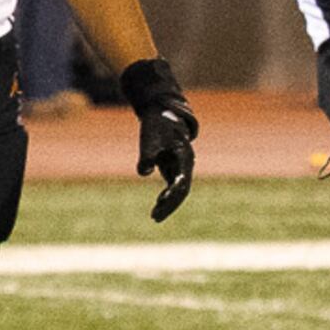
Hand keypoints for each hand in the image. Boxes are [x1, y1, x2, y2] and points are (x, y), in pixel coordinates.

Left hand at [120, 57, 198, 221]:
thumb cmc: (156, 123)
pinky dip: (167, 194)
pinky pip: (173, 184)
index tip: (160, 205)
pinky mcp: (174, 165)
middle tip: (155, 217)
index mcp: (184, 157)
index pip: (181, 183)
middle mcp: (186, 164)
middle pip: (182, 190)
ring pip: (179, 189)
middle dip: (170, 205)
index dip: (172, 197)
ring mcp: (181, 165)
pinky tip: (158, 203)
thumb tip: (143, 173)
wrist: (162, 111)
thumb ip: (147, 155)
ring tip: (154, 216)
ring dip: (168, 202)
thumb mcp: (149, 137)